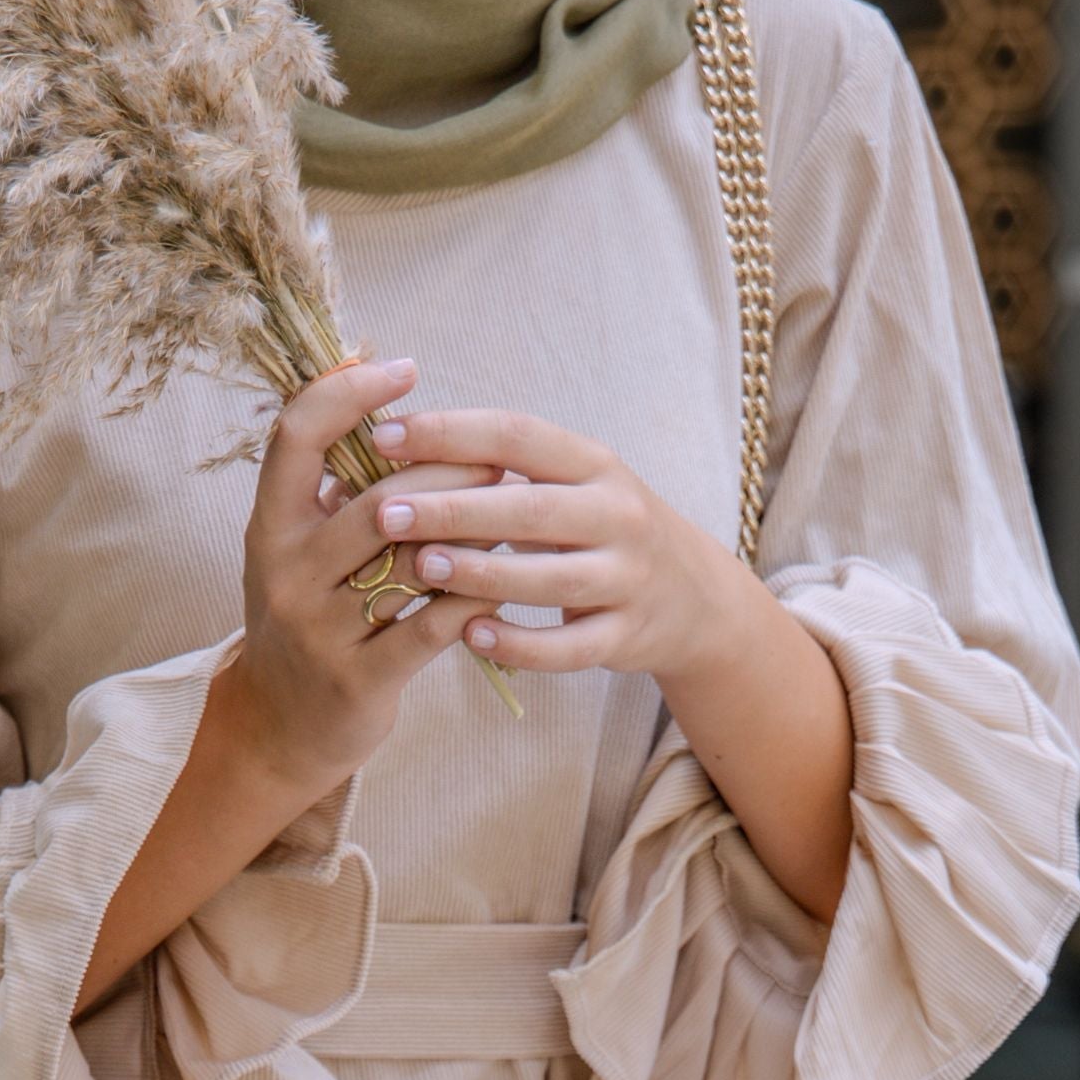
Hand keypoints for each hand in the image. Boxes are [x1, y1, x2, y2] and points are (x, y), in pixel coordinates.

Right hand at [231, 357, 479, 801]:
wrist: (278, 729)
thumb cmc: (308, 619)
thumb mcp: (297, 548)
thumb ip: (334, 486)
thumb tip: (384, 397)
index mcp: (269, 525)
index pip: (297, 435)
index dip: (349, 392)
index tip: (404, 369)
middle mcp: (287, 571)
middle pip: (378, 498)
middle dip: (448, 470)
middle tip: (499, 456)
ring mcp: (320, 629)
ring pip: (411, 561)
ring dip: (473, 530)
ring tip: (516, 509)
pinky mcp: (359, 680)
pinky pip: (431, 627)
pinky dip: (474, 597)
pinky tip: (502, 579)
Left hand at [365, 405, 749, 686]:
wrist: (694, 598)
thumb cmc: (603, 531)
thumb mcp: (573, 484)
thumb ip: (505, 469)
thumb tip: (400, 446)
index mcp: (595, 464)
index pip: (517, 435)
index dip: (450, 432)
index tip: (386, 435)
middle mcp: (618, 515)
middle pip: (529, 508)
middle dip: (453, 508)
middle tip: (387, 511)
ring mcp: (627, 579)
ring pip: (548, 579)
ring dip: (480, 573)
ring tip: (420, 566)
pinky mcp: (627, 636)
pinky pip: (568, 647)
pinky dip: (520, 644)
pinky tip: (471, 636)